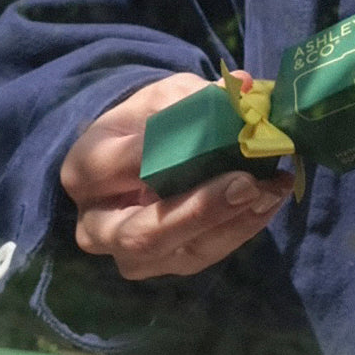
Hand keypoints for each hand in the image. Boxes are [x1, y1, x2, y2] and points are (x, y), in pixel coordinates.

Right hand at [60, 73, 291, 279]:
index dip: (159, 153)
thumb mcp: (160, 101)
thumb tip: (240, 88)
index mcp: (83, 173)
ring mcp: (132, 256)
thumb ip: (193, 98)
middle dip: (201, 210)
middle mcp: (97, 227)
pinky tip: (270, 199)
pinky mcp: (169, 266)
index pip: (116, 166)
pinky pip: (209, 255)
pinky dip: (244, 227)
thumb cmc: (145, 128)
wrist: (139, 166)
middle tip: (247, 183)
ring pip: (184, 252)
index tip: (203, 135)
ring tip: (271, 188)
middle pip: (145, 233)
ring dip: (235, 222)